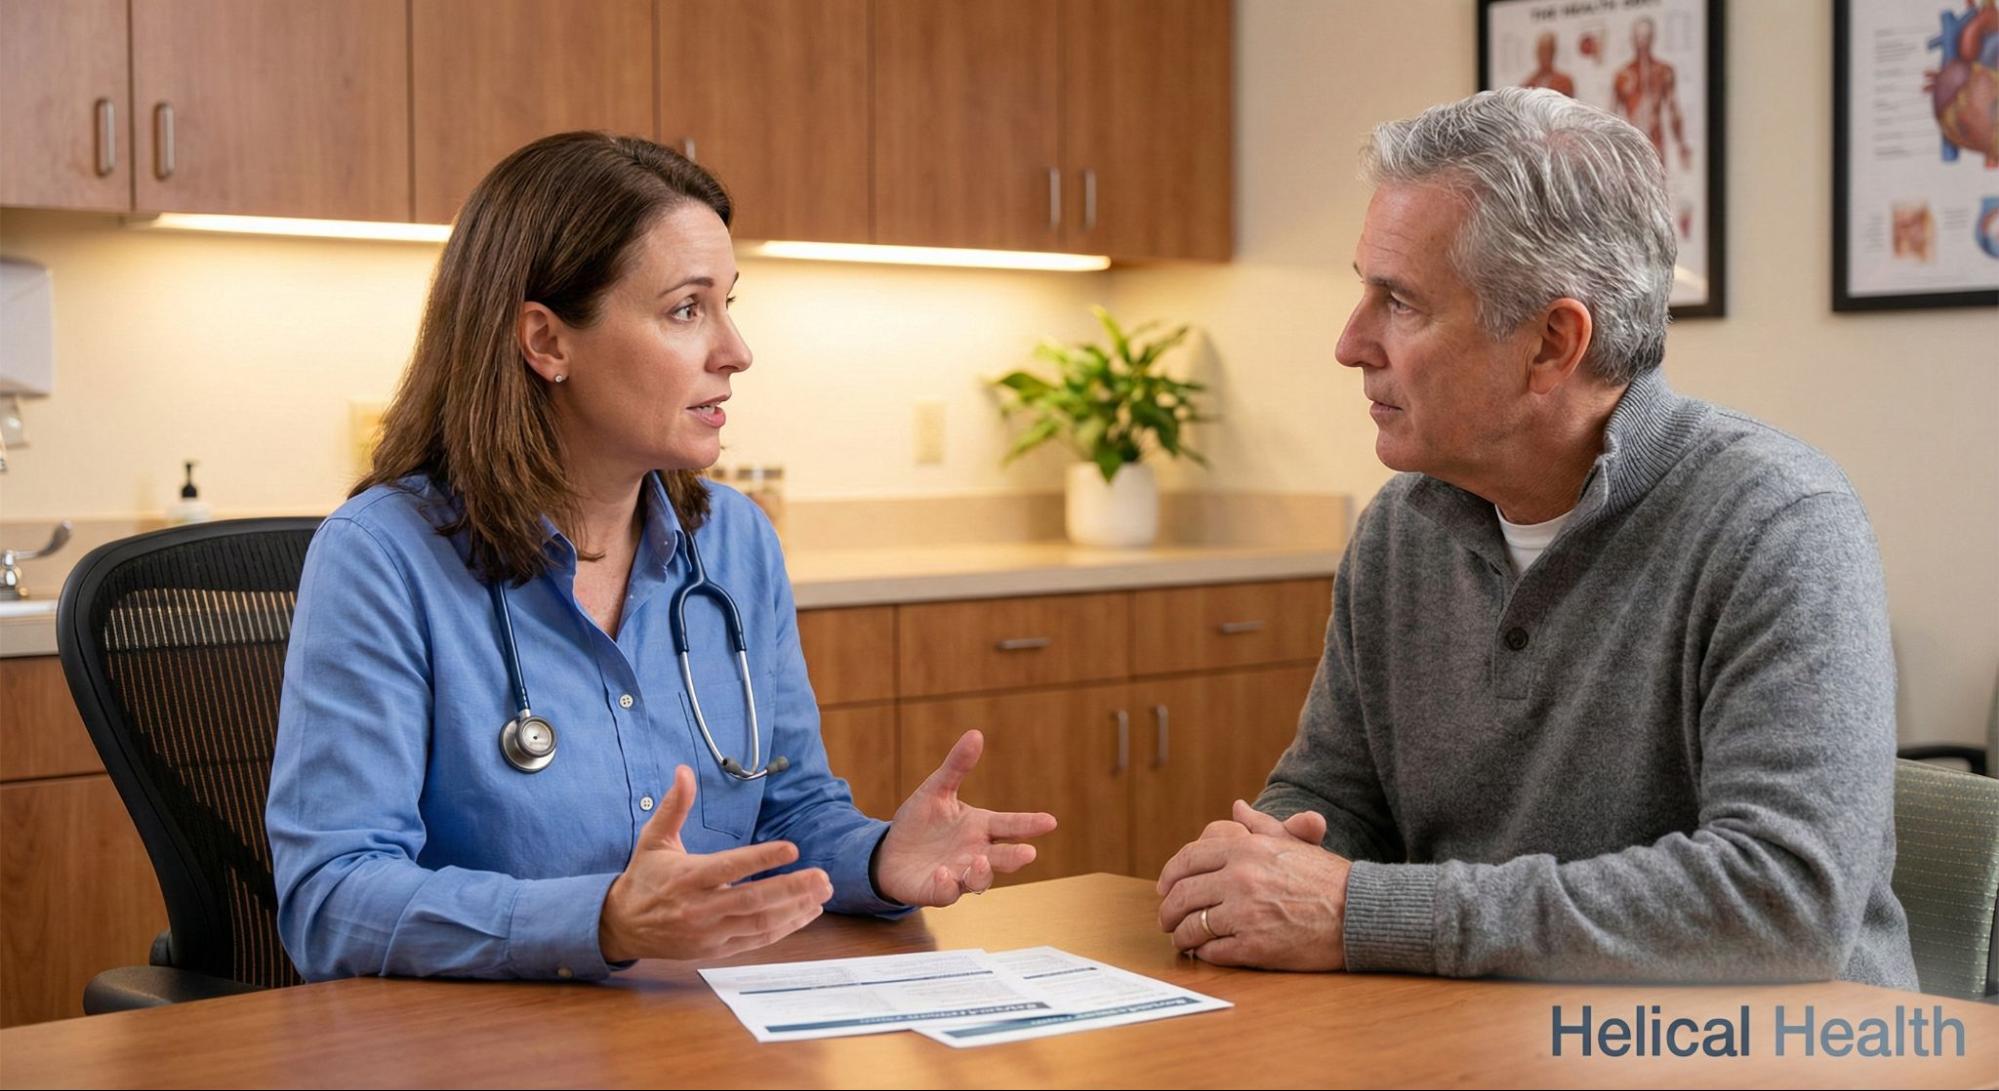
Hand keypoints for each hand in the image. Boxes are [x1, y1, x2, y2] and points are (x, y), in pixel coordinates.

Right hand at [598, 765, 831, 962]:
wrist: (621, 926)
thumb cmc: (643, 877)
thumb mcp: (653, 838)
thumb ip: (674, 806)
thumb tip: (684, 770)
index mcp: (686, 877)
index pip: (729, 867)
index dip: (762, 859)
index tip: (792, 848)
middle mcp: (699, 907)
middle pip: (752, 900)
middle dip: (792, 889)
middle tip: (822, 877)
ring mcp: (709, 932)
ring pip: (759, 923)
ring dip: (795, 909)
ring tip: (822, 893)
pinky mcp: (716, 949)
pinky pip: (756, 940)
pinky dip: (785, 928)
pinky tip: (807, 913)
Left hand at [874, 730, 1057, 906]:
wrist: (890, 852)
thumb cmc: (921, 822)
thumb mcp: (937, 790)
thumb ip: (957, 766)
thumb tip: (976, 734)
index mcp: (980, 827)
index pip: (1010, 825)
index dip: (1029, 824)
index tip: (1050, 821)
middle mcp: (976, 853)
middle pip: (1002, 857)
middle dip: (1015, 856)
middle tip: (1029, 853)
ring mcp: (958, 875)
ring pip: (979, 881)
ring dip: (983, 874)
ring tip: (981, 863)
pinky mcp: (936, 891)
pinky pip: (946, 893)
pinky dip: (947, 886)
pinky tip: (942, 874)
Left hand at [1155, 800, 1350, 969]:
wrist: (1359, 913)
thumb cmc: (1328, 879)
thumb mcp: (1293, 843)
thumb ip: (1260, 826)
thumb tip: (1237, 808)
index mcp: (1244, 849)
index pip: (1188, 860)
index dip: (1169, 876)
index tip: (1164, 888)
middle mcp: (1239, 878)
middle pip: (1182, 895)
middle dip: (1168, 910)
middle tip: (1166, 919)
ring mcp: (1244, 914)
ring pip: (1191, 926)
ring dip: (1181, 935)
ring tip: (1182, 939)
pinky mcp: (1252, 947)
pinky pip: (1211, 951)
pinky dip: (1203, 953)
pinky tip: (1205, 952)